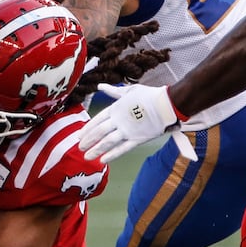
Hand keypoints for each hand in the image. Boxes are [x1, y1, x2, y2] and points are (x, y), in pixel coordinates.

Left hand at [78, 83, 196, 163]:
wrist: (165, 104)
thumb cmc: (148, 95)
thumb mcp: (129, 90)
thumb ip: (113, 91)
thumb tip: (101, 86)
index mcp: (115, 109)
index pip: (97, 120)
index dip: (87, 129)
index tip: (79, 135)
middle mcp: (118, 121)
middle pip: (99, 132)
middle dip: (88, 140)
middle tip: (79, 147)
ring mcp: (127, 131)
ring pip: (107, 142)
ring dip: (96, 150)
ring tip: (87, 156)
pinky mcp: (137, 139)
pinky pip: (122, 149)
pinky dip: (112, 155)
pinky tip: (103, 160)